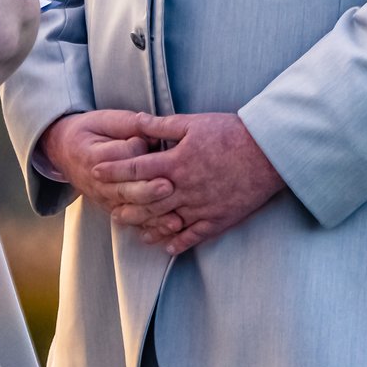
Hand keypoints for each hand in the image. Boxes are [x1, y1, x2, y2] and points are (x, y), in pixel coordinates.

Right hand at [38, 109, 171, 220]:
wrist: (65, 151)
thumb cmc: (90, 132)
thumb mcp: (104, 119)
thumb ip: (128, 124)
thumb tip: (154, 129)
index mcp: (92, 156)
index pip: (119, 156)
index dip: (138, 147)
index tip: (153, 138)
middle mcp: (97, 183)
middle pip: (124, 189)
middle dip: (148, 189)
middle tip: (169, 186)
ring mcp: (105, 199)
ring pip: (131, 210)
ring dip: (153, 214)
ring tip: (175, 219)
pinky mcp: (113, 209)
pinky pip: (134, 221)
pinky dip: (152, 227)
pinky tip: (170, 230)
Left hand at [95, 112, 284, 254]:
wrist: (269, 153)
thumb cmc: (232, 133)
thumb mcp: (194, 123)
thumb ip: (162, 125)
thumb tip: (137, 120)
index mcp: (177, 162)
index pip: (136, 168)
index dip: (113, 169)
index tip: (96, 171)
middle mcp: (185, 187)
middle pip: (146, 200)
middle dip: (125, 202)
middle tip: (108, 207)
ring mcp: (201, 206)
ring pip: (166, 220)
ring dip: (145, 225)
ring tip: (131, 227)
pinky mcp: (218, 219)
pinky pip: (193, 235)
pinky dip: (178, 242)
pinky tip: (166, 246)